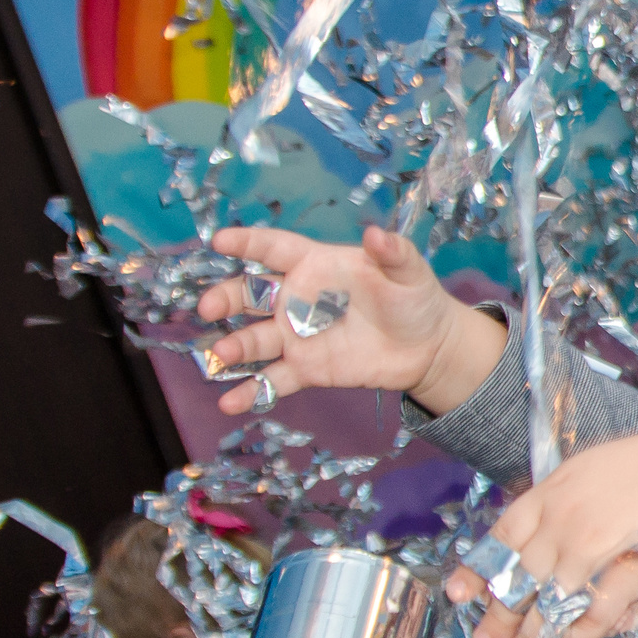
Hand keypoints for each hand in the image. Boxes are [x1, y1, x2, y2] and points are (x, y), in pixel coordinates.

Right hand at [196, 225, 505, 417]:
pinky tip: (230, 403)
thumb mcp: (409, 271)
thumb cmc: (414, 298)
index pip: (274, 248)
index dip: (247, 243)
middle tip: (209, 307)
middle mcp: (296, 298)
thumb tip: (377, 234)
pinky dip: (251, 392)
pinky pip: (273, 380)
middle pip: (250, 294)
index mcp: (316, 265)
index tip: (220, 241)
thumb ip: (393, 252)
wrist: (428, 347)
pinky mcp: (306, 368)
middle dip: (226, 298)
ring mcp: (297, 335)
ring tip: (220, 355)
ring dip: (235, 347)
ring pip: (255, 340)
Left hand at [454, 420, 637, 637]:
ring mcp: (597, 537)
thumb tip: (554, 531)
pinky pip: (591, 613)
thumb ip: (578, 497)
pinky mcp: (627, 564)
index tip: (458, 594)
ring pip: (548, 598)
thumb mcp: (611, 471)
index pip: (506, 529)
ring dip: (532, 637)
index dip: (480, 565)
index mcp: (563, 482)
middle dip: (500, 614)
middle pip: (521, 572)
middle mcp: (569, 508)